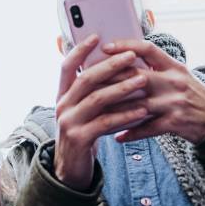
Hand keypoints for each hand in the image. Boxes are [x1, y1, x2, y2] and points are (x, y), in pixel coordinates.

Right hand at [52, 35, 150, 190]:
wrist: (71, 170)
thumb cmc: (84, 133)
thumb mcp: (83, 110)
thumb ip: (92, 92)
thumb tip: (115, 65)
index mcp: (62, 95)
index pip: (67, 66)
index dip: (80, 50)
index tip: (96, 36)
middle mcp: (62, 106)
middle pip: (86, 79)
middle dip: (110, 66)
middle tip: (132, 56)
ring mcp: (68, 122)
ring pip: (97, 99)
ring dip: (122, 88)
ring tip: (142, 80)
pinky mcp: (79, 139)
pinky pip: (105, 122)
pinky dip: (125, 115)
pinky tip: (142, 110)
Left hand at [99, 39, 204, 144]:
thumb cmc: (192, 95)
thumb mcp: (179, 74)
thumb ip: (157, 66)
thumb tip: (126, 56)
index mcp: (173, 66)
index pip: (147, 49)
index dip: (125, 46)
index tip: (105, 47)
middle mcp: (173, 81)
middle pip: (136, 76)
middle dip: (110, 79)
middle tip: (88, 82)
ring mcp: (174, 102)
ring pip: (137, 104)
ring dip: (114, 109)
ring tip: (95, 111)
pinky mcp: (175, 123)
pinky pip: (147, 128)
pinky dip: (130, 132)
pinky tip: (116, 136)